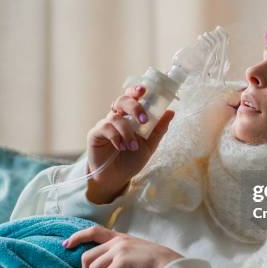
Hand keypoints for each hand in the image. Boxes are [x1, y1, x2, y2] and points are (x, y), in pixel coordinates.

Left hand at [63, 225, 182, 267]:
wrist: (167, 264)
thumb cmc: (152, 261)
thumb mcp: (133, 248)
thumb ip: (118, 250)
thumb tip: (101, 263)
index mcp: (119, 237)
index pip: (93, 231)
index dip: (78, 237)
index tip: (66, 244)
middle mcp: (117, 241)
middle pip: (87, 256)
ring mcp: (119, 251)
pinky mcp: (122, 262)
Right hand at [86, 85, 174, 203]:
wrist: (116, 178)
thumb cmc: (131, 159)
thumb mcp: (149, 145)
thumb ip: (159, 129)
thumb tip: (171, 111)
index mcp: (130, 117)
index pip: (132, 97)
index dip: (136, 90)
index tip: (144, 90)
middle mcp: (117, 117)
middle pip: (122, 100)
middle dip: (134, 107)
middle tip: (144, 120)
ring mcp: (105, 125)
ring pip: (116, 117)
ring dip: (127, 132)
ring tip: (133, 146)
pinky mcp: (95, 134)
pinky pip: (105, 128)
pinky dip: (116, 137)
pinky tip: (121, 147)